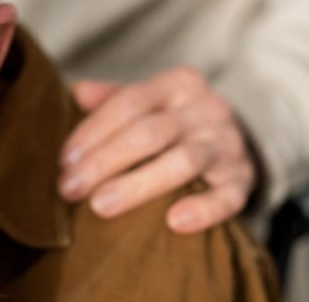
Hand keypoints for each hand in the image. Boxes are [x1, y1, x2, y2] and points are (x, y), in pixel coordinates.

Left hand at [59, 67, 256, 233]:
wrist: (235, 139)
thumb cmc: (176, 121)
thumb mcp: (149, 101)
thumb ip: (113, 98)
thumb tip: (77, 93)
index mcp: (178, 84)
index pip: (130, 102)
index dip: (93, 131)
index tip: (64, 161)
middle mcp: (206, 109)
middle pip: (150, 133)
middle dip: (104, 161)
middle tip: (70, 189)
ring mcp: (228, 144)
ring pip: (183, 162)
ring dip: (138, 185)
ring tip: (100, 206)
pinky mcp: (244, 179)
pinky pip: (227, 196)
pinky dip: (202, 209)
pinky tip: (173, 223)